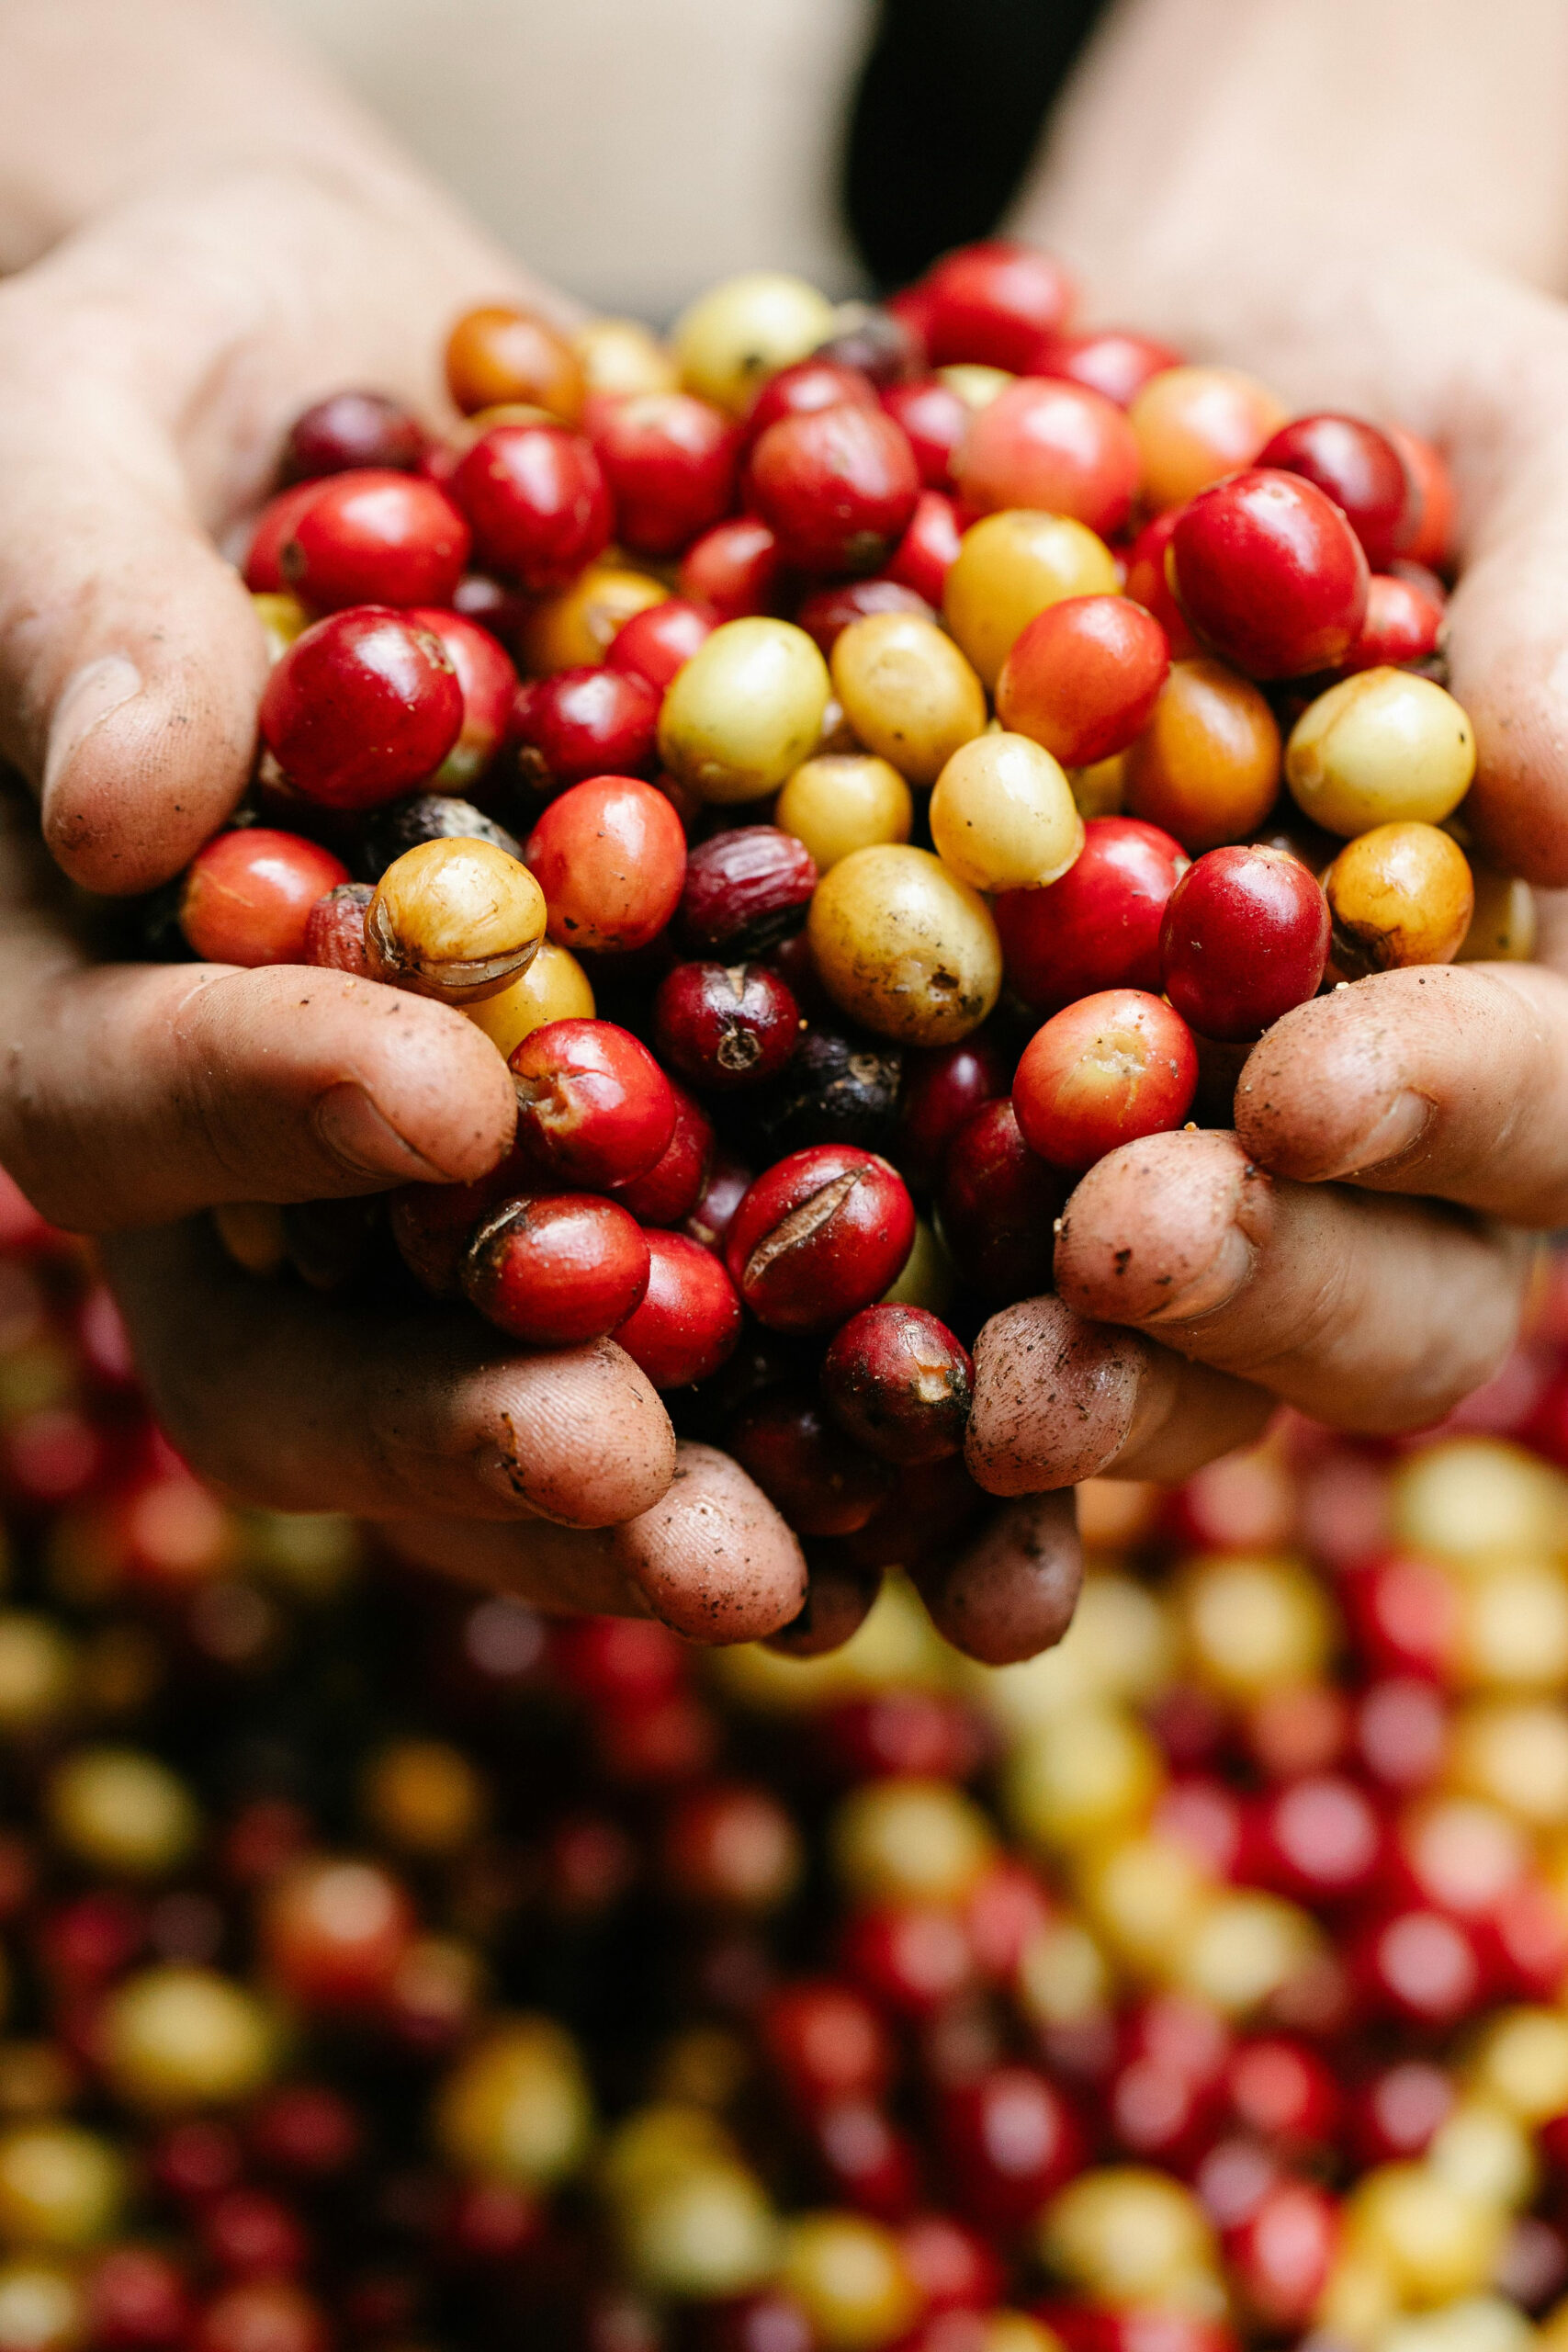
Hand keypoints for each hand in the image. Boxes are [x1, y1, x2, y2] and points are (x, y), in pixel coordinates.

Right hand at [0, 91, 1094, 1665]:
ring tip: (843, 1570)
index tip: (446, 1099)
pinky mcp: (660, 1129)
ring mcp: (464, 1165)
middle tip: (652, 1496)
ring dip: (690, 1491)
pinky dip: (852, 1380)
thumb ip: (71, 602)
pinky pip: (742, 1283)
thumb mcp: (72, 424)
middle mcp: (268, 1143)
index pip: (129, 1103)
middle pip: (324, 1349)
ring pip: (541, 1374)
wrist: (373, 379)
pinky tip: (997, 1463)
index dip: (267, 1111)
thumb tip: (124, 807)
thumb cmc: (168, 368)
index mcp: (95, 996)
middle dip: (479, 1431)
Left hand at [949, 0, 1567, 1490]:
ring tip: (980, 1390)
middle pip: (1371, 1295)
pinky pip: (925, 1279)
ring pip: (1164, 1341)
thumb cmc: (1364, 387)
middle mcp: (1343, 1115)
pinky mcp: (948, 1131)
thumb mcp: (1505, 430)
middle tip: (1121, 1251)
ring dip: (1085, 1382)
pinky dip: (870, 1354)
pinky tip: (796, 1397)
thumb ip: (1559, 598)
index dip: (1445, 1112)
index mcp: (1506, 986)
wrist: (1132, 368)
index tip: (1309, 1090)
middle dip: (1255, 1290)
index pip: (1533, 1104)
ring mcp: (1150, 1147)